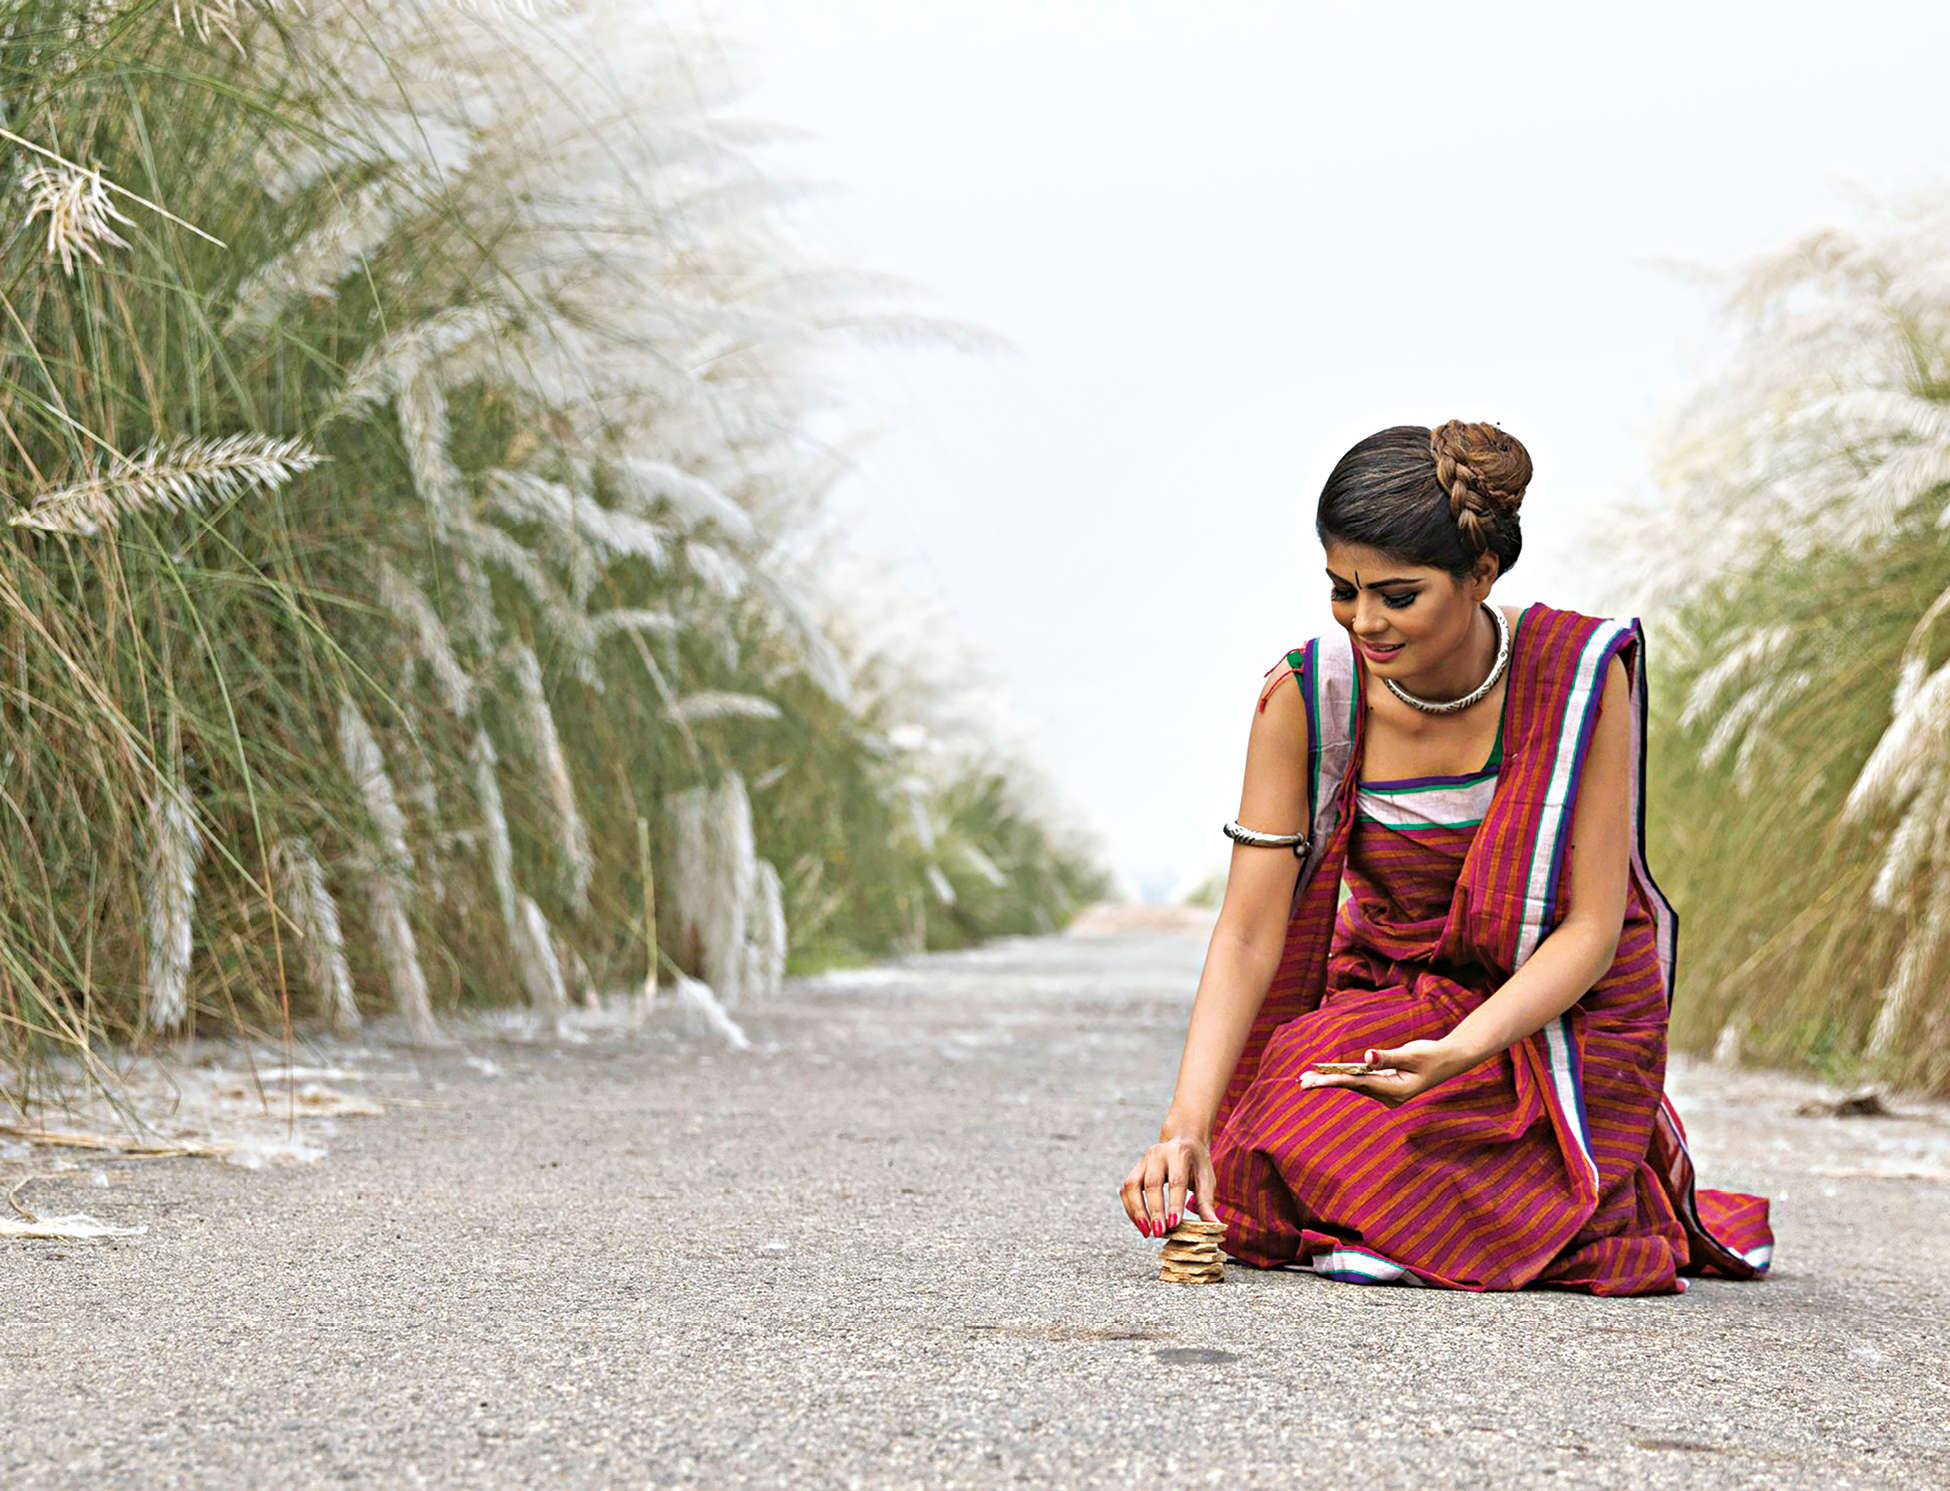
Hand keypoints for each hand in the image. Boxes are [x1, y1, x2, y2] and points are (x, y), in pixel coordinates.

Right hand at [1118, 1130, 1216, 1236]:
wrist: (1183, 1139)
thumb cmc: (1197, 1163)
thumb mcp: (1206, 1179)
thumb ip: (1206, 1203)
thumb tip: (1215, 1226)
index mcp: (1180, 1155)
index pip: (1176, 1181)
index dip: (1175, 1204)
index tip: (1174, 1224)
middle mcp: (1158, 1154)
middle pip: (1152, 1183)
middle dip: (1154, 1210)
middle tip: (1159, 1233)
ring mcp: (1143, 1160)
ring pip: (1132, 1186)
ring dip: (1137, 1211)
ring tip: (1146, 1232)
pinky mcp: (1135, 1168)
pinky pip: (1127, 1190)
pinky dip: (1131, 1208)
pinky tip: (1139, 1223)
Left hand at [1298, 1040, 1464, 1107]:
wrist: (1448, 1060)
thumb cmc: (1432, 1055)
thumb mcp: (1412, 1054)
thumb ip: (1388, 1057)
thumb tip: (1367, 1057)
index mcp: (1396, 1091)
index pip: (1360, 1084)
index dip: (1337, 1080)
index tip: (1317, 1080)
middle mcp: (1389, 1096)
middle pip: (1353, 1087)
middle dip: (1327, 1083)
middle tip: (1301, 1082)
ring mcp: (1387, 1093)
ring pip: (1354, 1085)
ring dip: (1332, 1081)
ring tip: (1307, 1079)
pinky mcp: (1385, 1086)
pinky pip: (1361, 1081)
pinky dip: (1344, 1077)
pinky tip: (1327, 1076)